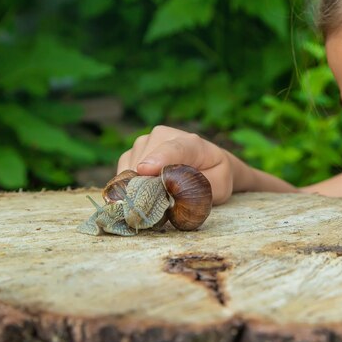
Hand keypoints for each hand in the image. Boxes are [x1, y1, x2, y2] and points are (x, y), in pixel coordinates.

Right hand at [117, 126, 233, 204]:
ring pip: (131, 171)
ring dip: (140, 188)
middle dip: (148, 188)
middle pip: (145, 164)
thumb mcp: (218, 186)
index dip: (159, 159)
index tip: (144, 170)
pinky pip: (122, 174)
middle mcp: (163, 136)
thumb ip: (199, 188)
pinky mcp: (132, 152)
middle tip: (159, 205)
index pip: (174, 149)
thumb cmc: (214, 176)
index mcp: (191, 143)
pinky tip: (148, 189)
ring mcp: (145, 141)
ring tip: (159, 194)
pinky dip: (130, 186)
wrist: (207, 165)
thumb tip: (173, 194)